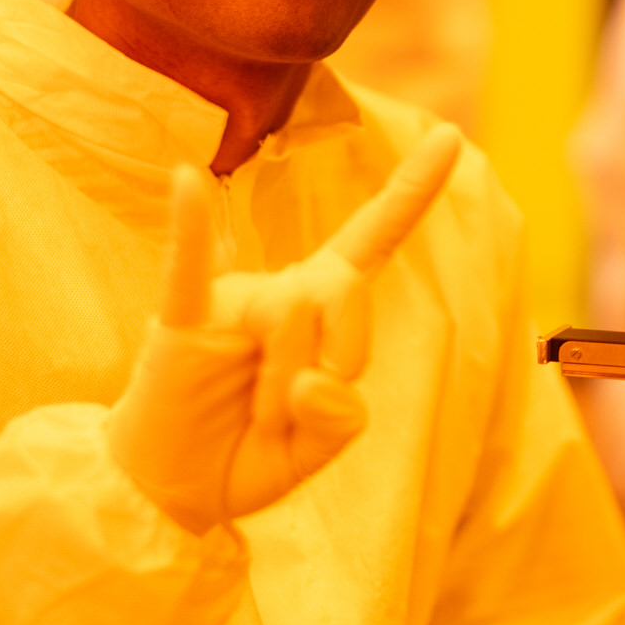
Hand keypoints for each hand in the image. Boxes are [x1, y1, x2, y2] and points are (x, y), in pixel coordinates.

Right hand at [107, 125, 462, 532]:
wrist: (172, 491)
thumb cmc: (249, 453)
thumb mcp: (317, 450)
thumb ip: (337, 418)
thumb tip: (310, 385)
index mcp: (321, 308)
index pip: (375, 238)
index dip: (413, 189)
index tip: (451, 132)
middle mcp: (281, 289)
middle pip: (346, 294)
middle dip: (337, 362)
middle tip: (292, 412)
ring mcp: (232, 302)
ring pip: (291, 315)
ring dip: (280, 392)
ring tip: (253, 415)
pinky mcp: (181, 324)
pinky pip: (190, 267)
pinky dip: (190, 227)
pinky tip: (185, 183)